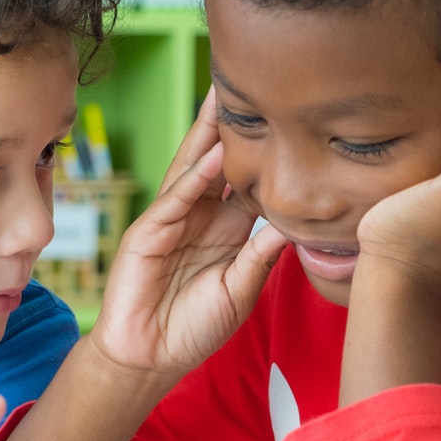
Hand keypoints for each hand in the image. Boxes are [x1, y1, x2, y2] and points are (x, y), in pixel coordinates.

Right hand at [89, 90, 288, 382]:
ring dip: (210, 133)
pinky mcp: (148, 234)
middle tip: (255, 81)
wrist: (149, 359)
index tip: (290, 116)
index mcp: (225, 228)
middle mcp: (199, 215)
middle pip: (218, 159)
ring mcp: (171, 220)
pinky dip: (195, 176)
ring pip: (194, 168)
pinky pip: (176, 199)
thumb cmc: (193, 328)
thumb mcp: (241, 291)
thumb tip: (292, 224)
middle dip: (232, 122)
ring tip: (228, 96)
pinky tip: (214, 154)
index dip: (264, 149)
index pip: (248, 179)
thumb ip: (262, 258)